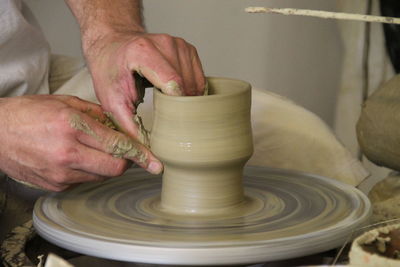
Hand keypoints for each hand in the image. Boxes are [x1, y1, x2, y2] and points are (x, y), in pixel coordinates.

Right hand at [0, 95, 159, 190]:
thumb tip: (122, 125)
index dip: (140, 154)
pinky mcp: (55, 185)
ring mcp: (60, 173)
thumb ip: (97, 114)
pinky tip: (77, 157)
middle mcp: (67, 153)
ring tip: (92, 149)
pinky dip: (89, 171)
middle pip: (115, 168)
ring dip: (106, 165)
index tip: (154, 162)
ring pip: (101, 177)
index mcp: (71, 126)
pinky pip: (84, 181)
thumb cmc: (27, 113)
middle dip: (126, 162)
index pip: (117, 145)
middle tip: (124, 151)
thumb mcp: (65, 102)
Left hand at [84, 32, 205, 163]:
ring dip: (189, 101)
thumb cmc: (109, 70)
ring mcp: (179, 44)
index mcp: (144, 51)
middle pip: (188, 85)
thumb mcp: (112, 102)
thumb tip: (150, 157)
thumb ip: (130, 129)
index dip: (177, 109)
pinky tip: (176, 96)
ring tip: (170, 107)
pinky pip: (199, 77)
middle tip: (169, 122)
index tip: (174, 127)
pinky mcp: (187, 48)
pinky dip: (192, 91)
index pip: (174, 84)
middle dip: (183, 109)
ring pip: (197, 83)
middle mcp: (165, 43)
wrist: (112, 43)